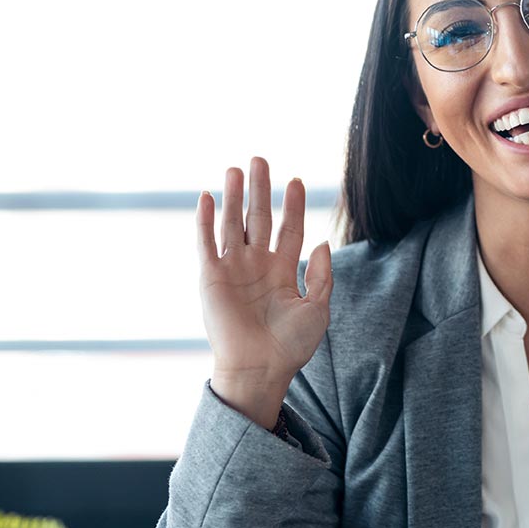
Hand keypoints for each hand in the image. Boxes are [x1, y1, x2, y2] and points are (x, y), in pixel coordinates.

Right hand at [196, 157, 332, 426]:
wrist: (260, 368)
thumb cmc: (291, 345)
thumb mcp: (318, 308)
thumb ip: (321, 274)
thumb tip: (322, 240)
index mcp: (282, 271)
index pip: (289, 229)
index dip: (292, 206)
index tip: (296, 181)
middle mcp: (257, 266)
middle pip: (259, 219)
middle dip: (260, 190)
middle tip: (260, 159)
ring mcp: (233, 270)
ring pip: (233, 224)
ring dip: (234, 197)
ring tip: (236, 169)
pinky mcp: (210, 278)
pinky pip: (206, 243)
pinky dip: (206, 220)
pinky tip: (209, 197)